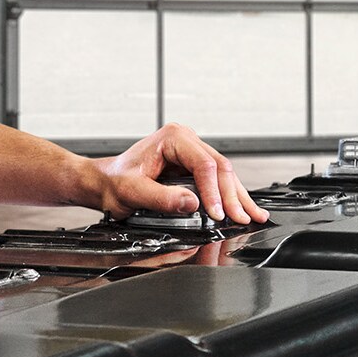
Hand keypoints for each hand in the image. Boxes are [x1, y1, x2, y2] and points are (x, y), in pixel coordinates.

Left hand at [87, 124, 265, 226]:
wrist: (103, 182)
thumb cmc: (114, 182)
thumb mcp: (133, 192)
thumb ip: (162, 198)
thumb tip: (191, 203)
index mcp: (173, 137)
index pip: (204, 164)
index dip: (214, 191)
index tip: (217, 213)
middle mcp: (186, 141)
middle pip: (220, 168)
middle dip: (233, 196)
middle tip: (242, 218)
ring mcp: (191, 153)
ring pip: (224, 174)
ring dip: (238, 197)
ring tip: (254, 215)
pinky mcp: (193, 167)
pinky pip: (217, 180)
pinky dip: (230, 196)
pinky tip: (243, 208)